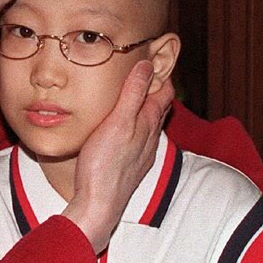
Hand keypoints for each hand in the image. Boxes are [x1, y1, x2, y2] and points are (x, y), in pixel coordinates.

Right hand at [62, 60, 173, 252]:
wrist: (99, 204)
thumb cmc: (105, 165)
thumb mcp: (118, 122)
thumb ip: (132, 94)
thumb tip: (146, 66)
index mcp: (148, 123)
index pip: (164, 92)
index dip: (162, 74)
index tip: (156, 57)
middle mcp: (149, 137)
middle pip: (159, 107)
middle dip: (154, 88)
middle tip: (145, 71)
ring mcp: (141, 153)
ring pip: (148, 124)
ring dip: (144, 107)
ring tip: (133, 94)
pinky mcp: (130, 164)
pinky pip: (138, 138)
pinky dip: (135, 125)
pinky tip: (123, 128)